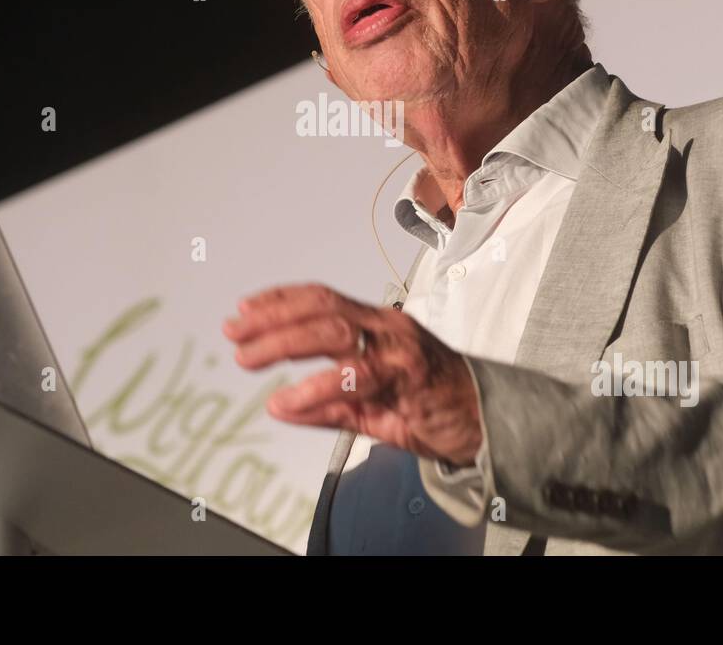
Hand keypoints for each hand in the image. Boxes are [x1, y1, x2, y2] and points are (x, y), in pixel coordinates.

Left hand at [222, 283, 482, 465]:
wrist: (487, 424)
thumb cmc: (431, 406)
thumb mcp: (371, 405)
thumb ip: (327, 404)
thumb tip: (278, 407)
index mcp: (377, 323)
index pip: (321, 298)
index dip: (280, 300)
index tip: (244, 309)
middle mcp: (387, 327)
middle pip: (320, 308)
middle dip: (272, 318)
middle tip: (235, 333)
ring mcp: (399, 349)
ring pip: (333, 332)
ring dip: (284, 343)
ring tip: (249, 358)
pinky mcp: (409, 377)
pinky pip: (356, 378)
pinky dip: (316, 388)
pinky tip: (288, 399)